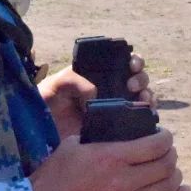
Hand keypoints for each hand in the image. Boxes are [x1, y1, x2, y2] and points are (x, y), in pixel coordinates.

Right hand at [30, 129, 189, 190]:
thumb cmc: (50, 179)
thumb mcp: (71, 146)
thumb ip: (96, 138)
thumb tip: (111, 133)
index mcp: (111, 157)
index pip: (155, 145)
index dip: (166, 137)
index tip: (164, 134)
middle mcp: (124, 181)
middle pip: (165, 166)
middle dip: (171, 155)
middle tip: (168, 151)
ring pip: (166, 188)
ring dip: (175, 175)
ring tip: (173, 169)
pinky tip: (184, 190)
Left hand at [38, 54, 153, 137]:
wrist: (42, 130)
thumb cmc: (49, 100)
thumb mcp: (59, 83)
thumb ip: (77, 82)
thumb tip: (96, 95)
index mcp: (101, 73)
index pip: (126, 62)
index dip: (135, 61)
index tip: (132, 65)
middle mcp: (113, 89)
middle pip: (139, 79)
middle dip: (141, 79)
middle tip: (132, 85)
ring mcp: (117, 109)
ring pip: (143, 99)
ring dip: (148, 97)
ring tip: (141, 100)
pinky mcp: (118, 128)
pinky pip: (139, 121)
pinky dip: (147, 117)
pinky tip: (145, 116)